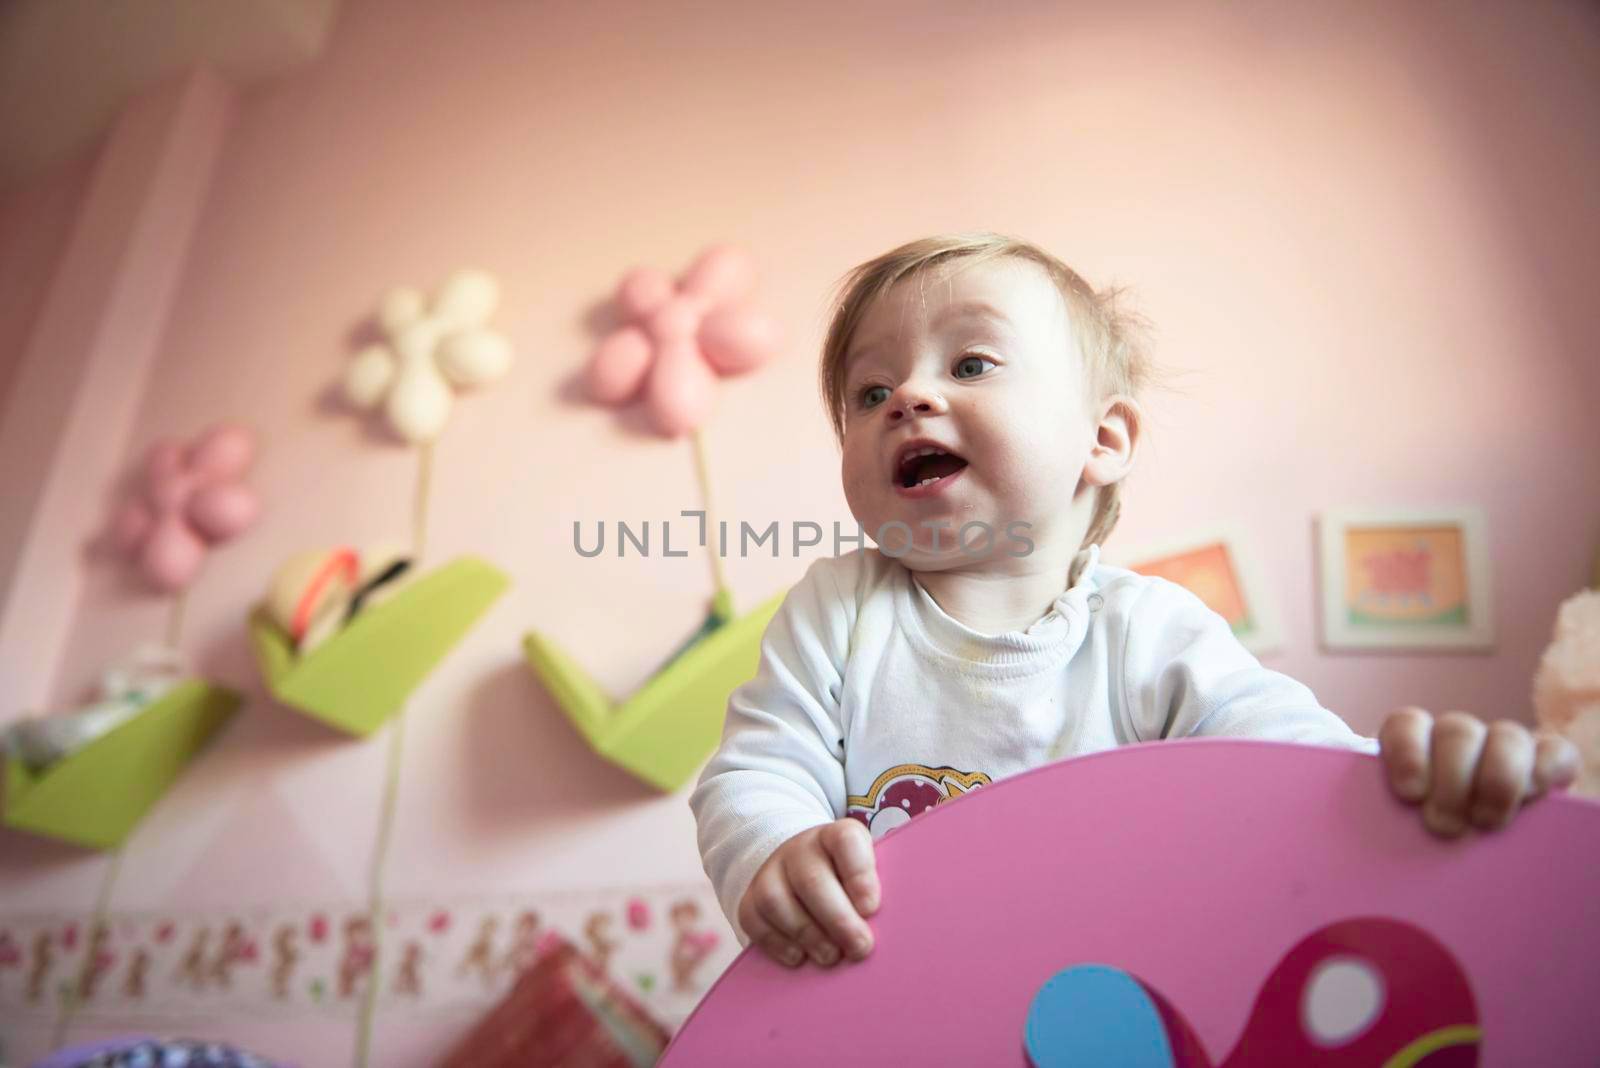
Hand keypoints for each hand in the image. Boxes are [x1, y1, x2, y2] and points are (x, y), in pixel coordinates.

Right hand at [737, 818, 878, 968]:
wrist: (802, 866)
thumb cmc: (847, 880)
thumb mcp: (867, 873)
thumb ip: (872, 893)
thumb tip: (877, 928)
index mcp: (836, 836)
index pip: (845, 841)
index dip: (859, 875)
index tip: (871, 908)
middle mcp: (800, 848)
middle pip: (812, 880)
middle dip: (838, 920)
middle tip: (860, 948)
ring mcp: (771, 870)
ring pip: (776, 901)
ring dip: (807, 934)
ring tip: (831, 957)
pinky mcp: (749, 896)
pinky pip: (753, 920)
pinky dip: (776, 943)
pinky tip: (799, 957)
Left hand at [1378, 708, 1578, 836]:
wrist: (1461, 849)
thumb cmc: (1416, 838)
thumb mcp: (1394, 827)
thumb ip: (1382, 822)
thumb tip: (1360, 847)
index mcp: (1413, 743)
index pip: (1405, 725)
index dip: (1407, 752)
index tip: (1409, 793)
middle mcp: (1457, 738)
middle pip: (1457, 732)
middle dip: (1452, 779)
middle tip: (1442, 825)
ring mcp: (1502, 746)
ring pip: (1506, 737)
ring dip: (1497, 780)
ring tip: (1484, 822)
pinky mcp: (1545, 764)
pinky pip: (1555, 753)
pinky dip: (1545, 770)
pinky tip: (1532, 797)